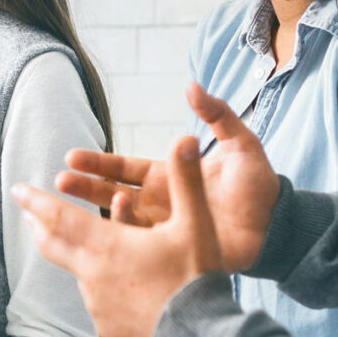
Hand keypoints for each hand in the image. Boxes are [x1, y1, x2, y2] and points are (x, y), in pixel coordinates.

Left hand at [15, 136, 225, 336]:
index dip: (35, 201)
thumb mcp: (196, 226)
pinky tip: (119, 288)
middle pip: (54, 245)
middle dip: (39, 225)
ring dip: (78, 257)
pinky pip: (97, 301)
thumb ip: (187, 181)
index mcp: (107, 245)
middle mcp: (92, 275)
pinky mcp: (106, 328)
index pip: (59, 217)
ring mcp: (96, 305)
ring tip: (87, 248)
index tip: (16, 189)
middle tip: (28, 214)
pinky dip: (101, 287)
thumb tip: (187, 139)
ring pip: (79, 273)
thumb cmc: (198, 279)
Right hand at [51, 84, 280, 272]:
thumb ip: (218, 115)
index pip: (123, 169)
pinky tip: (114, 226)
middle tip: (59, 181)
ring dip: (99, 211)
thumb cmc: (258, 185)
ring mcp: (166, 227)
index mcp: (168, 176)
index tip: (71, 157)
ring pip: (122, 220)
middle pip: (112, 193)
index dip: (98, 163)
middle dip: (85, 186)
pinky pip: (145, 244)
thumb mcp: (241, 144)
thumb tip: (191, 86)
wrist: (279, 225)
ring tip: (74, 203)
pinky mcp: (177, 249)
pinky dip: (127, 236)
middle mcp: (160, 202)